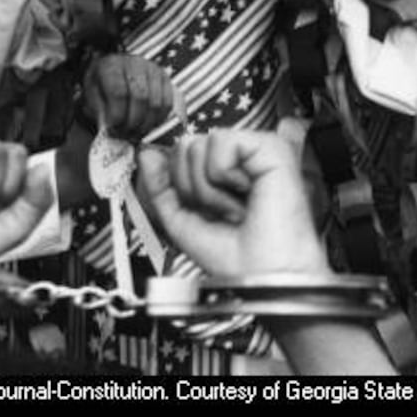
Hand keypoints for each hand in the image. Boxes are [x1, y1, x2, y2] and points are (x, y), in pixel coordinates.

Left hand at [83, 53, 175, 140]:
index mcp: (111, 66)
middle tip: (125, 134)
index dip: (117, 115)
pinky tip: (147, 124)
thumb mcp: (91, 96)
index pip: (118, 92)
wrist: (114, 69)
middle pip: (140, 98)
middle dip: (133, 122)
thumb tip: (110, 131)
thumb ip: (99, 113)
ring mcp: (152, 69)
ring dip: (145, 124)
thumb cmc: (102, 85)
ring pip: (155, 104)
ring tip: (135, 132)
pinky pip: (167, 104)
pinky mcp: (164, 77)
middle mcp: (134, 63)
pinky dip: (158, 119)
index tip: (114, 128)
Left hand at [135, 130, 328, 277]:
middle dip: (191, 187)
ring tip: (233, 207)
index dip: (177, 182)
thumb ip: (160, 187)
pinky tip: (245, 192)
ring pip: (197, 144)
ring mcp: (253, 150)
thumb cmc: (235, 259)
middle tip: (220, 212)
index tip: (200, 211)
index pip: (179, 153)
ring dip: (208, 188)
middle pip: (183, 146)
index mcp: (220, 174)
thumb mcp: (181, 221)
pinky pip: (219, 140)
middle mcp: (237, 160)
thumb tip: (147, 154)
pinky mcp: (268, 146)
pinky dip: (223, 174)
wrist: (262, 276)